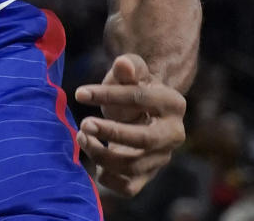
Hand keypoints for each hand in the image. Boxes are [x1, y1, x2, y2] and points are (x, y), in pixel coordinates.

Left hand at [74, 53, 185, 196]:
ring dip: (101, 154)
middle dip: (110, 132)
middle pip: (143, 139)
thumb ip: (128, 66)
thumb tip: (123, 64)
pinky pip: (128, 188)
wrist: (142, 109)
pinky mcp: (148, 177)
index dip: (108, 95)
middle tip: (83, 123)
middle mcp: (174, 135)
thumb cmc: (133, 85)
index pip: (140, 98)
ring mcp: (162, 158)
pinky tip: (92, 155)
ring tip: (81, 136)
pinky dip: (106, 176)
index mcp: (173, 103)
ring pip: (132, 166)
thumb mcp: (131, 70)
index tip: (79, 93)